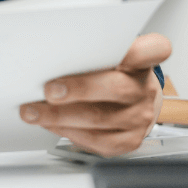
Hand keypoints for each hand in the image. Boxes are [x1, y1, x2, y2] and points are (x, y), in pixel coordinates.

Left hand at [19, 33, 171, 156]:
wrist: (133, 102)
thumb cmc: (112, 74)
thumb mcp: (108, 56)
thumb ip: (89, 52)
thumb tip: (49, 53)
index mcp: (143, 62)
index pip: (154, 50)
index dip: (136, 50)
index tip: (105, 47)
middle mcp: (145, 89)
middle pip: (116, 88)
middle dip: (78, 89)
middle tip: (49, 90)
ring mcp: (139, 117)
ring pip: (99, 118)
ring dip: (60, 116)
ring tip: (33, 111)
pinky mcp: (129, 140)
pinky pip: (96, 141)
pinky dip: (67, 132)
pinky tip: (50, 124)